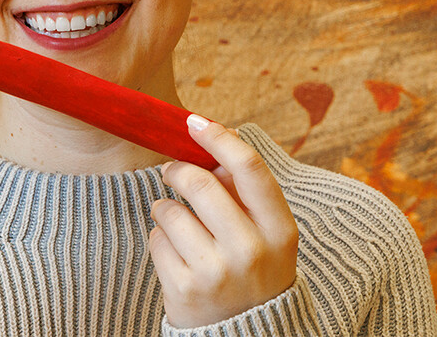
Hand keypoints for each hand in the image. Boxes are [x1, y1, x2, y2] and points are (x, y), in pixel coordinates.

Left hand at [149, 115, 298, 327]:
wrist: (244, 336)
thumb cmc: (252, 272)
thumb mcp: (266, 236)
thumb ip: (245, 192)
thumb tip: (216, 139)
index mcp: (280, 231)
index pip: (249, 168)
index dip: (218, 138)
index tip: (194, 122)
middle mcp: (252, 251)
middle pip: (201, 183)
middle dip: (178, 170)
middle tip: (171, 171)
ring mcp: (217, 273)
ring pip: (170, 211)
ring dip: (165, 209)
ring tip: (175, 222)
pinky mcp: (185, 289)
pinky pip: (156, 240)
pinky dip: (159, 239)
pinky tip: (175, 254)